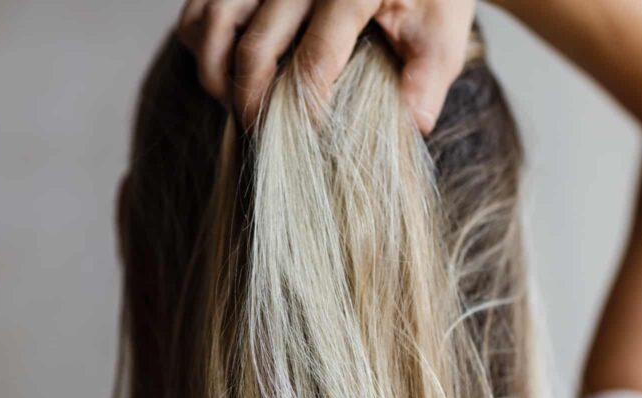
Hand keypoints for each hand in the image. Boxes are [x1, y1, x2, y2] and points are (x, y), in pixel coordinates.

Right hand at [178, 0, 475, 132]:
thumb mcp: (441, 31)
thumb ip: (428, 78)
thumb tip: (413, 125)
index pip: (316, 62)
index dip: (306, 112)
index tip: (308, 141)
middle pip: (255, 49)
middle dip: (252, 105)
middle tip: (262, 137)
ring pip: (214, 25)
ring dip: (217, 76)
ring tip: (238, 106)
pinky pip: (200, 10)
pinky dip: (201, 45)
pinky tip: (225, 71)